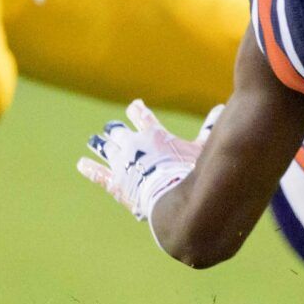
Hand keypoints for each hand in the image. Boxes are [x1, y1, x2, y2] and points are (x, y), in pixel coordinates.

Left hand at [78, 100, 218, 221]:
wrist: (171, 197)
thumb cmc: (189, 172)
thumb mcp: (203, 148)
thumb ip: (209, 127)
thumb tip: (222, 108)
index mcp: (152, 134)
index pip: (140, 115)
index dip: (137, 110)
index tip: (134, 106)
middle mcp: (132, 145)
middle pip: (118, 131)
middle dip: (116, 129)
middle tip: (113, 127)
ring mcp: (120, 164)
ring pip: (105, 148)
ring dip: (100, 143)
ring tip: (94, 140)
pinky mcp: (113, 183)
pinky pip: (97, 173)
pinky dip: (89, 168)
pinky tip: (82, 163)